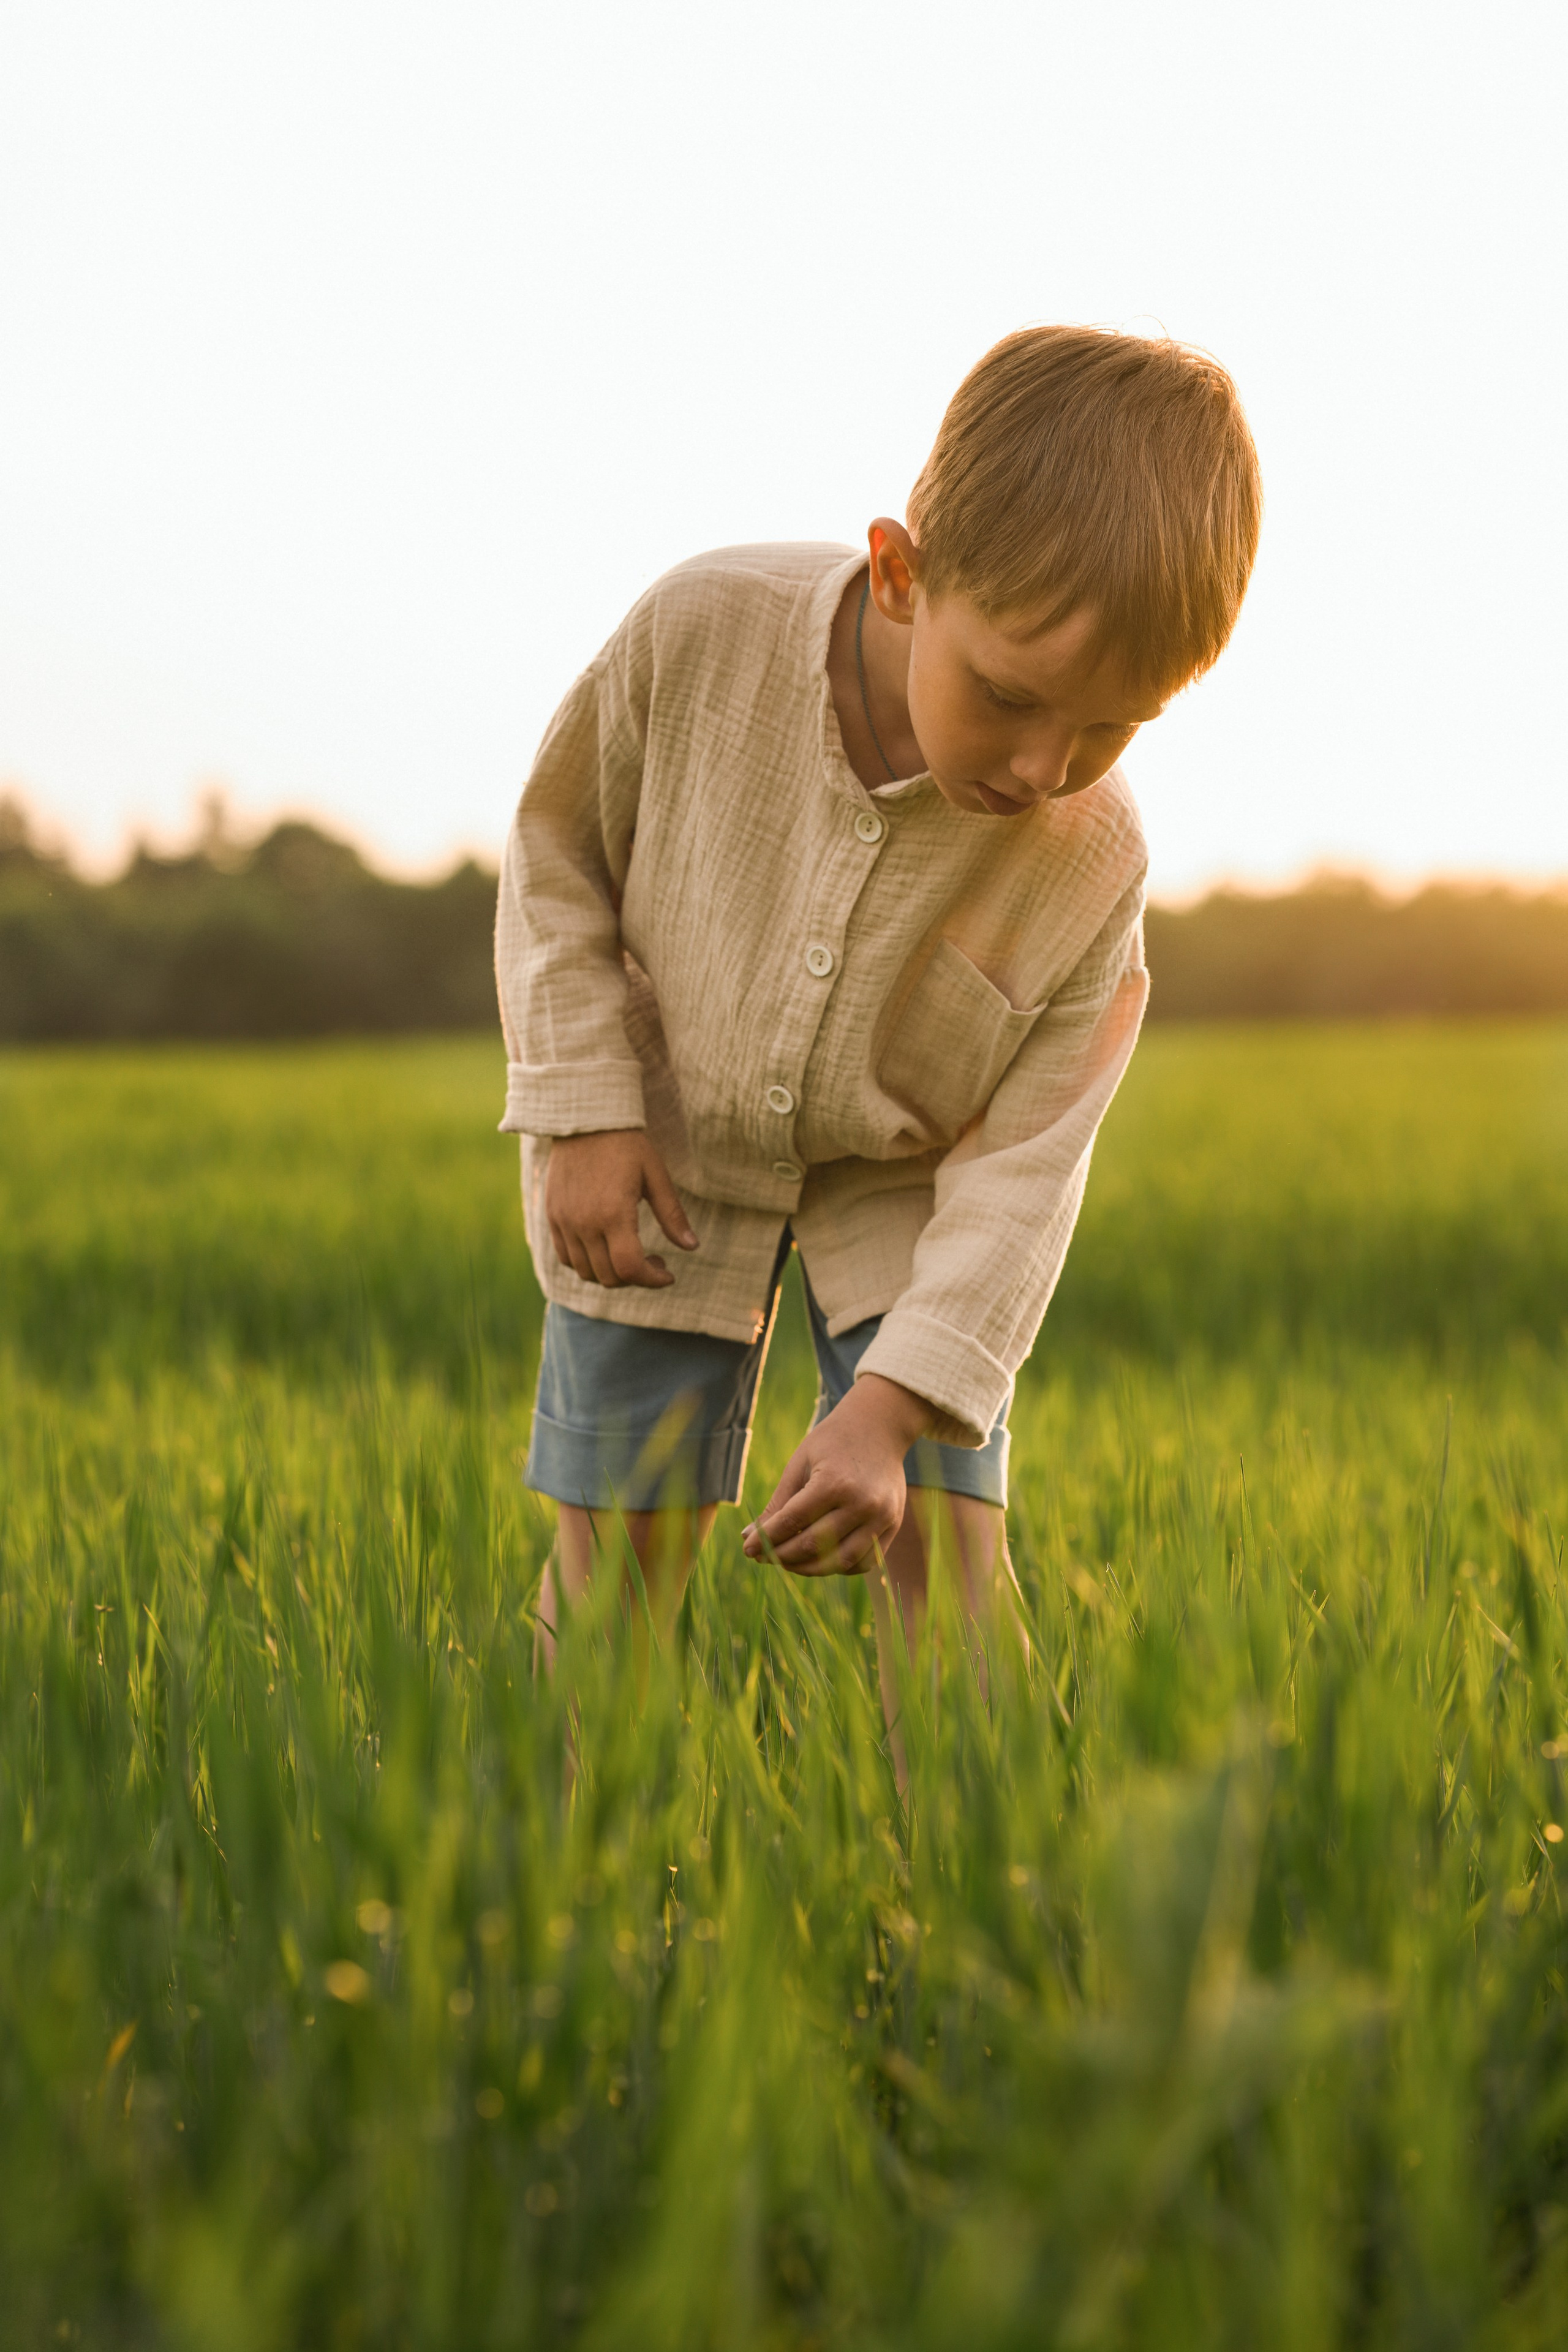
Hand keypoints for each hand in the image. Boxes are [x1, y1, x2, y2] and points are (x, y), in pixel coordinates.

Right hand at [545, 1128, 697, 1288]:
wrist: (584, 1119)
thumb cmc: (626, 1144)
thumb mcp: (656, 1176)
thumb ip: (672, 1215)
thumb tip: (692, 1246)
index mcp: (613, 1213)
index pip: (630, 1268)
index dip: (652, 1280)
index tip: (667, 1275)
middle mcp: (584, 1223)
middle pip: (609, 1277)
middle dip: (636, 1278)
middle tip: (655, 1261)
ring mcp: (564, 1222)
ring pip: (586, 1272)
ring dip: (611, 1274)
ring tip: (630, 1255)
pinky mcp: (552, 1217)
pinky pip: (566, 1257)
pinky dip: (586, 1263)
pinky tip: (604, 1248)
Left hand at [743, 1375, 933, 1575]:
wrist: (880, 1426)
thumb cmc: (833, 1441)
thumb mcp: (800, 1464)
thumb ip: (778, 1503)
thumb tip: (748, 1537)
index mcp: (834, 1482)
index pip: (792, 1521)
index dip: (766, 1539)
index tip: (748, 1549)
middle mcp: (861, 1503)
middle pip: (814, 1545)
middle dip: (782, 1556)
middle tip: (763, 1557)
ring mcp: (882, 1517)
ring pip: (840, 1562)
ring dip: (809, 1568)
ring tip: (788, 1562)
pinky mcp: (893, 1525)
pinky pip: (865, 1561)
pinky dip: (840, 1567)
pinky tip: (820, 1560)